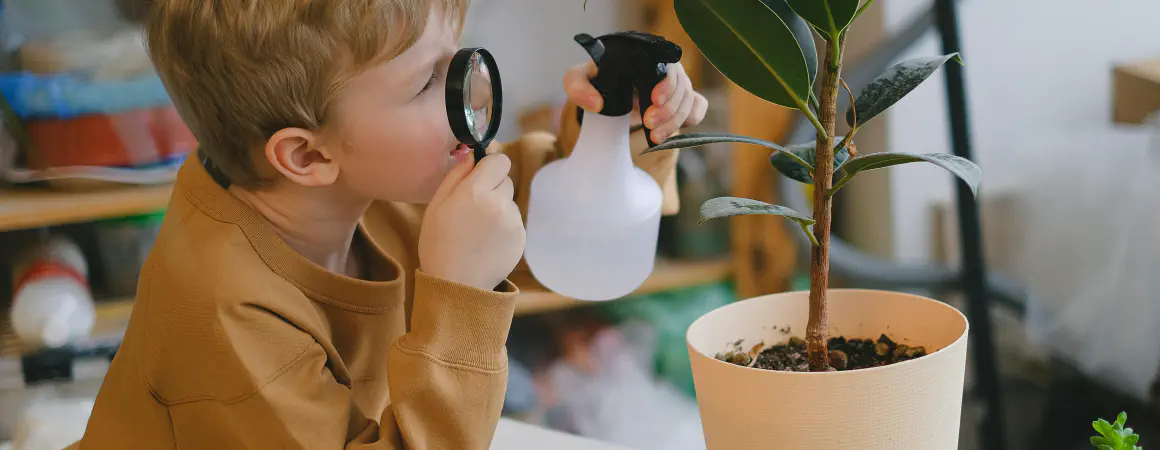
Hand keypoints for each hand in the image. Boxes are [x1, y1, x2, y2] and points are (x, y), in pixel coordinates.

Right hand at [419, 154, 524, 290]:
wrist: (457, 284)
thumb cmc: (439, 243)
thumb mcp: (436, 205)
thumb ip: (456, 175)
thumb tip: (472, 155)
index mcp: (476, 191)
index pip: (500, 160)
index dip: (490, 166)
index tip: (480, 177)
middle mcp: (499, 203)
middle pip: (506, 180)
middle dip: (492, 188)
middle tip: (473, 209)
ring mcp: (513, 221)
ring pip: (509, 201)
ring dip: (498, 208)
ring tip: (478, 230)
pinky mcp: (521, 237)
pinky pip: (514, 221)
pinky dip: (504, 227)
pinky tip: (487, 241)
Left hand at [563, 60, 708, 142]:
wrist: (606, 91)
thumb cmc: (595, 81)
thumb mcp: (578, 79)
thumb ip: (578, 86)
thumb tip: (596, 104)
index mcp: (645, 57)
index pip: (668, 66)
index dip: (666, 85)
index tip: (654, 101)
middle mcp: (665, 68)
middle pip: (682, 86)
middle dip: (669, 110)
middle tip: (648, 125)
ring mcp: (675, 85)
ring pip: (689, 100)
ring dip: (675, 121)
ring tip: (655, 137)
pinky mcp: (680, 101)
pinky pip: (698, 107)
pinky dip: (692, 118)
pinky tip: (674, 131)